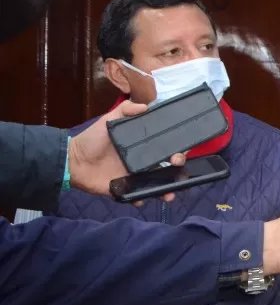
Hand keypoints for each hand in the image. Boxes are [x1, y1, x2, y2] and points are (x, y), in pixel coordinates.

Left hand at [67, 101, 186, 201]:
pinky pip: (137, 196)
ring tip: (170, 194)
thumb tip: (146, 106)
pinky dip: (142, 199)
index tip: (181, 153)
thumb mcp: (107, 120)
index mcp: (141, 147)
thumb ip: (124, 110)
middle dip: (177, 171)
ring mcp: (133, 177)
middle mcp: (141, 162)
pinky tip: (142, 198)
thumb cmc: (91, 140)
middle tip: (176, 167)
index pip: (164, 149)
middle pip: (165, 168)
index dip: (176, 151)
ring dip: (166, 190)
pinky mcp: (124, 189)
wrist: (72, 161)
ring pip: (156, 184)